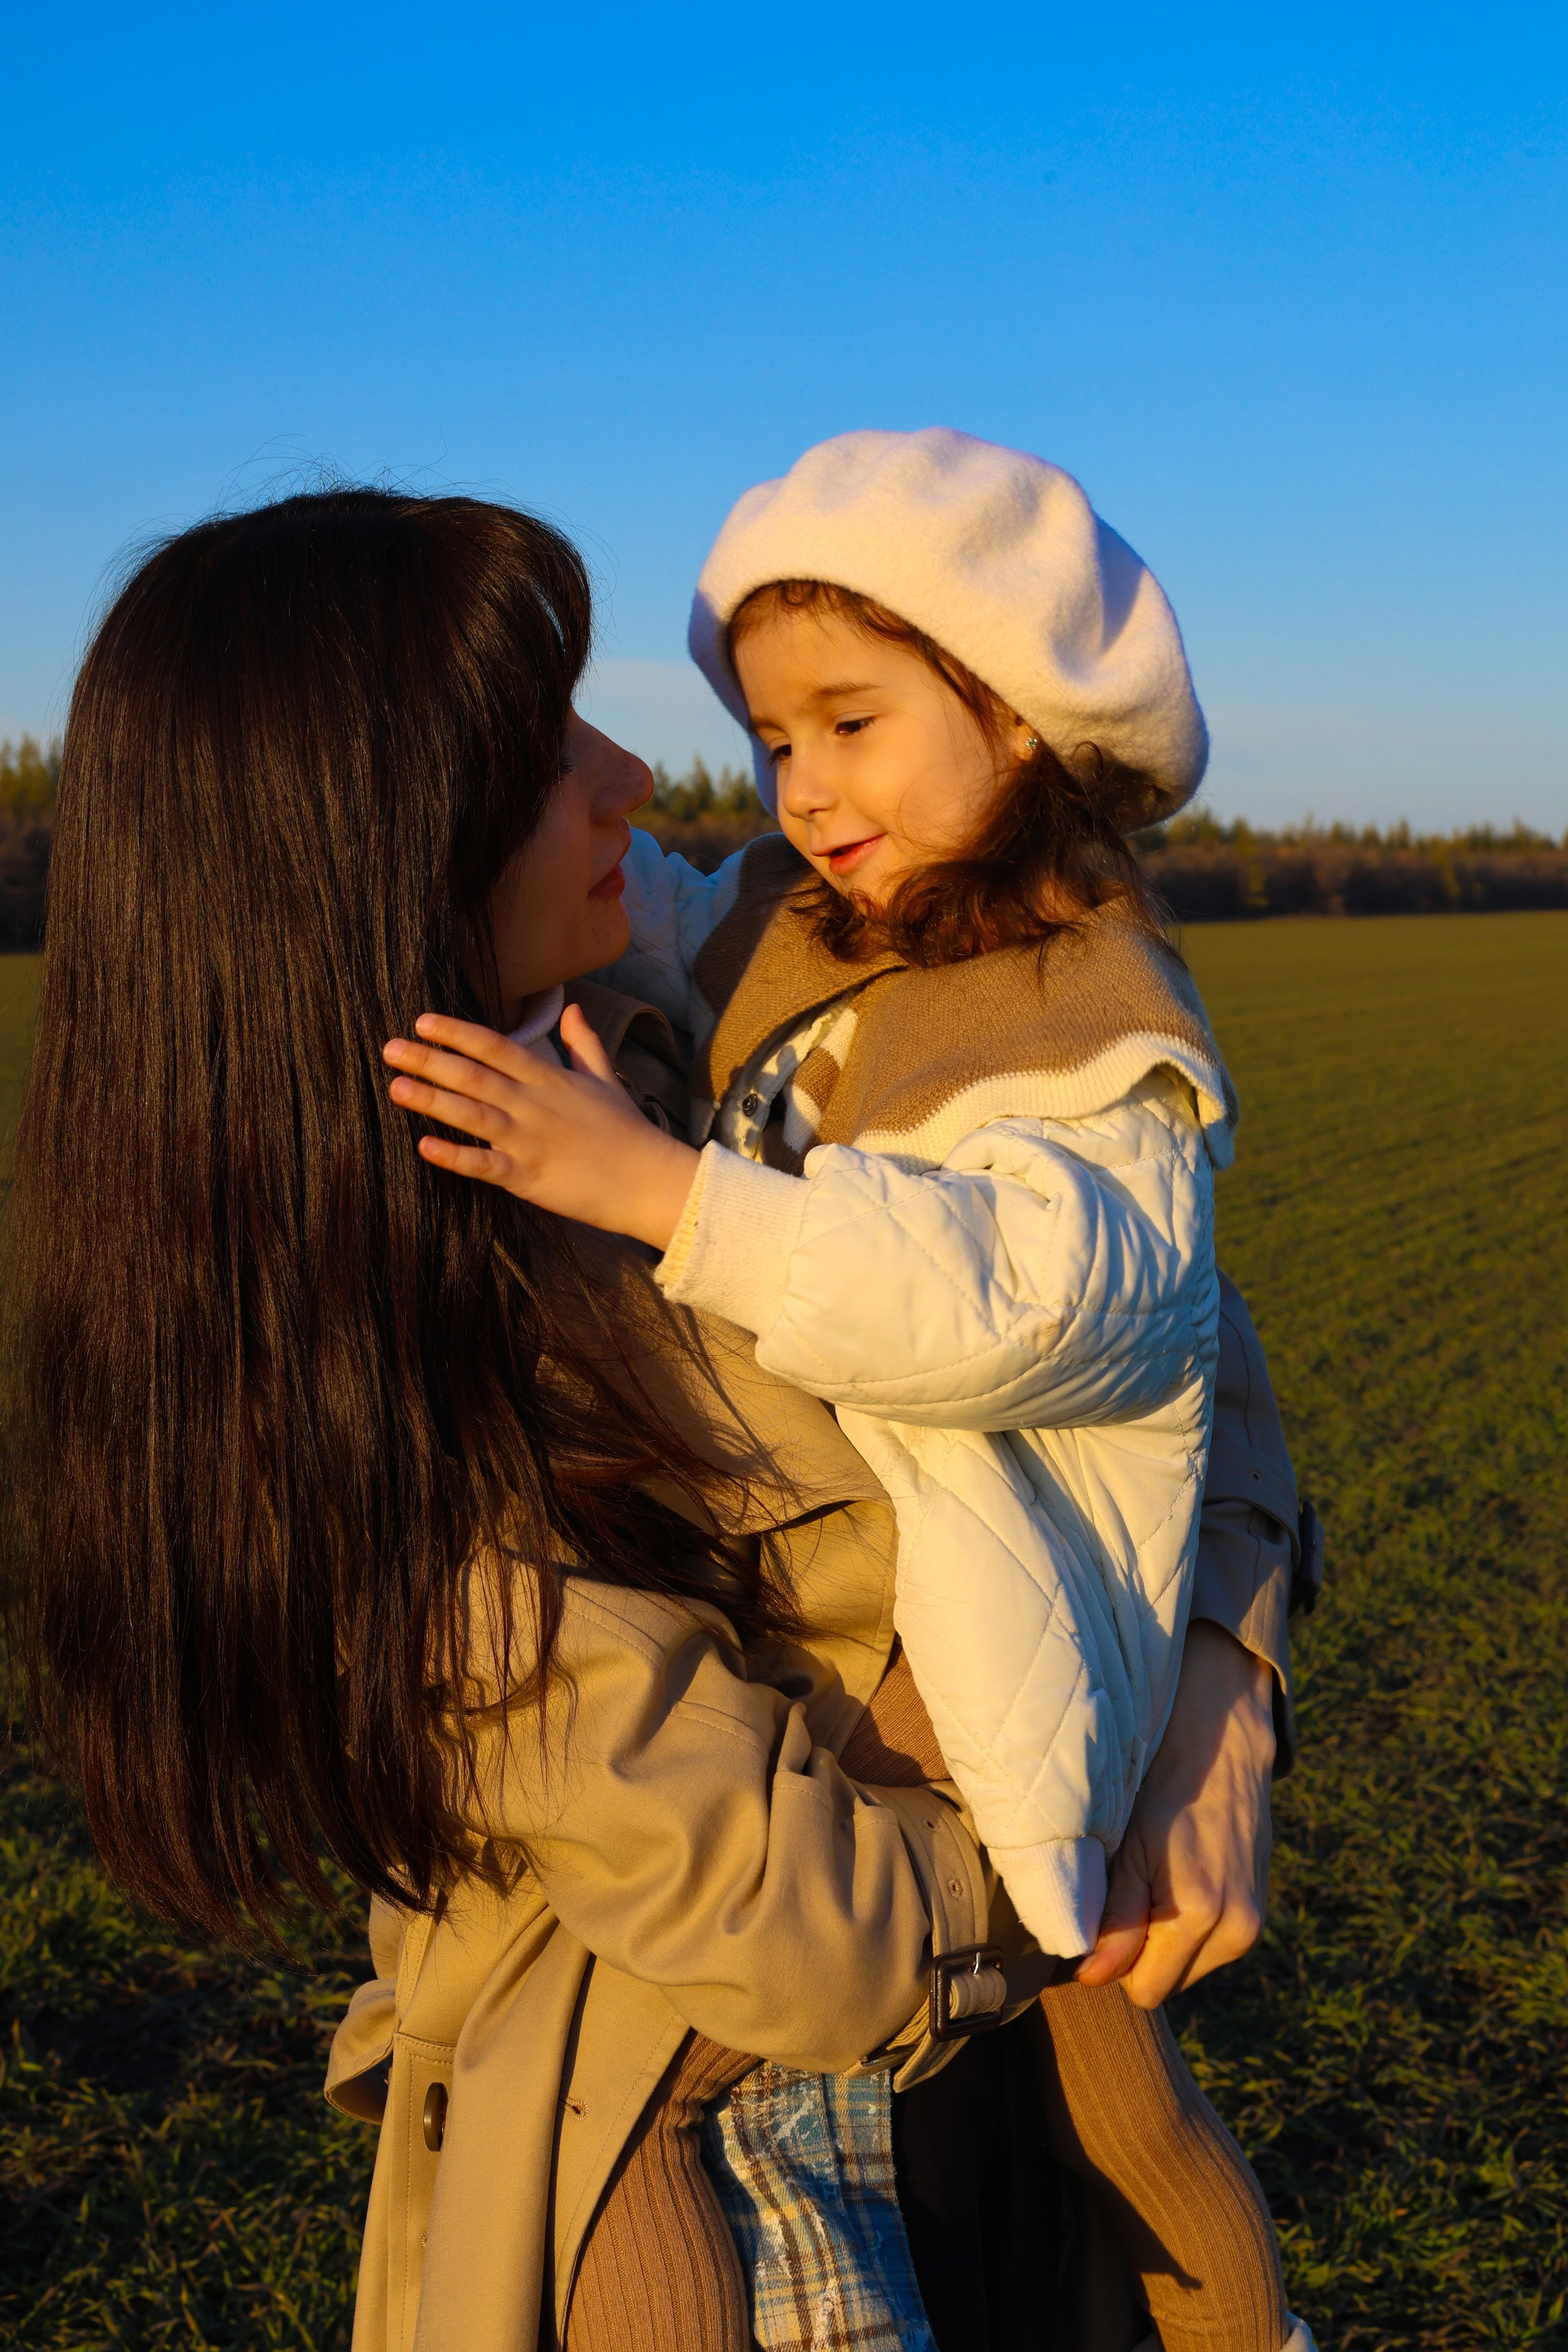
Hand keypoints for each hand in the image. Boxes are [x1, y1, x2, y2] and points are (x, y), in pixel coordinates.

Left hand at [384, 1006, 700, 1250]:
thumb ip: (583, 1042)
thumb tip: (572, 1007)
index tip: (423, 1020)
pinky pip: (485, 1165)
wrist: (649, 1180)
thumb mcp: (606, 1078)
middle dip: (431, 1060)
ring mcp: (530, 1141)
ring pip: (473, 1115)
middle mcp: (535, 1105)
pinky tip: (424, 1146)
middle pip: (475, 1076)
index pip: (497, 1047)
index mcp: (550, 1079)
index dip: (458, 1033)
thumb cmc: (627, 1131)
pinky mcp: (529, 1177)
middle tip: (390, 1048)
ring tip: (396, 1087)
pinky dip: (455, 1156)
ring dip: (432, 1101)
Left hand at [1075, 1620, 1275, 2008]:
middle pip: (1169, 1982)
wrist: (1219, 1742)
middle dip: (1142, 1952)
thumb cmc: (1160, 1787)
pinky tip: (1180, 1876)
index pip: (1145, 1989)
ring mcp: (1253, 1922)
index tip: (1104, 1917)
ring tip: (1157, 1876)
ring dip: (1165, 1939)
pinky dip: (1189, 1925)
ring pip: (1189, 1965)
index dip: (1115, 1960)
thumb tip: (1092, 1978)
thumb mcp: (1126, 1848)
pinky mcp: (1259, 1911)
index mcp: (1201, 1914)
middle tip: (1130, 1890)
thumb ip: (1113, 1919)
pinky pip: (1211, 1945)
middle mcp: (1237, 1928)